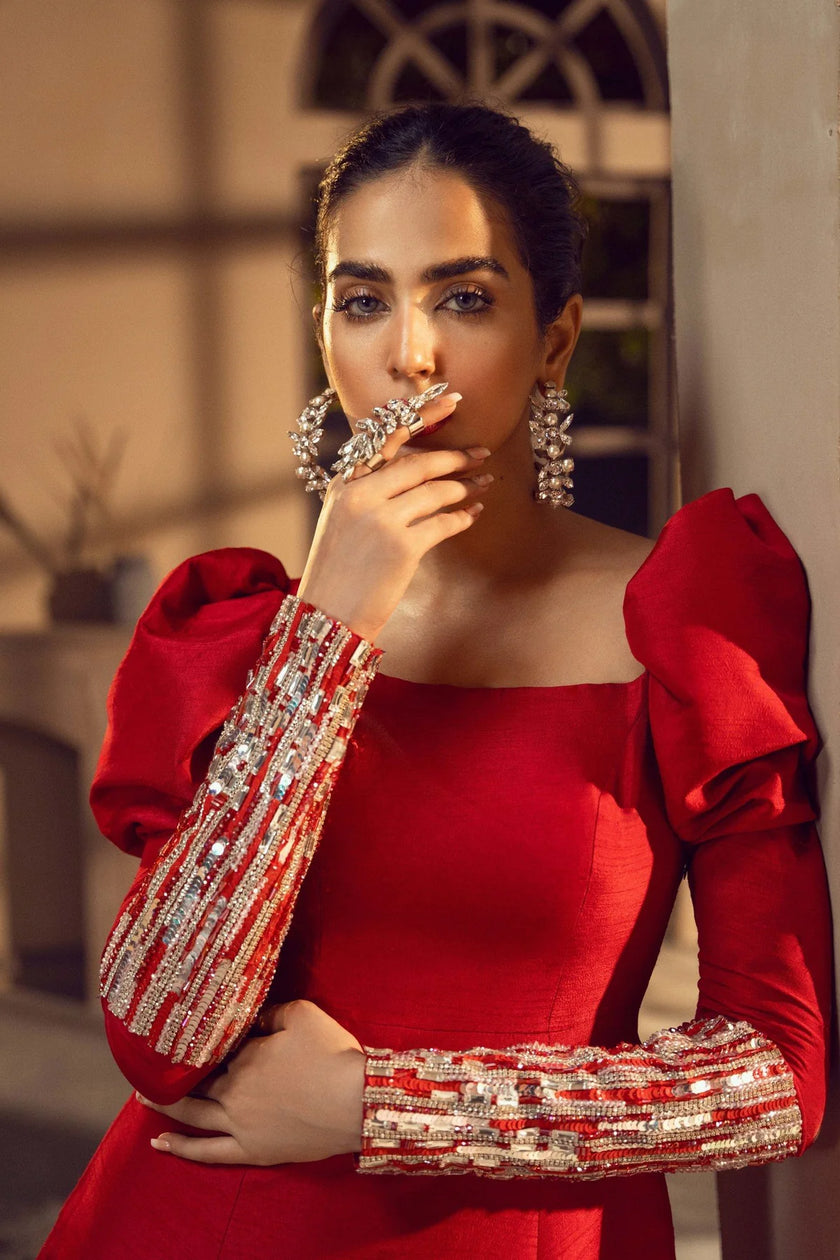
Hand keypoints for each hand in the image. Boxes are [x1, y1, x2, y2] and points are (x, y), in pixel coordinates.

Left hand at [138, 1000, 364, 1165]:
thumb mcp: (302, 1014)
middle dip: (176, 1071)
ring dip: (165, 1105)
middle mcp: (233, 1090)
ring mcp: (238, 1124)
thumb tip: (250, 1016)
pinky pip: (207, 1152)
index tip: (194, 1030)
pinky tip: (158, 1142)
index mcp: (244, 1056)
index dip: (207, 1040)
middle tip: (153, 1062)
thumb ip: (270, 1011)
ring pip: (192, 1115)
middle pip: (198, 1080)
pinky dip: (180, 1148)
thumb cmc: (332, 1054)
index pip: (216, 1047)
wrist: (355, 1101)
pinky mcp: (250, 1151)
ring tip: (142, 1096)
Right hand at [296, 390, 492, 640]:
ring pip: (436, 492)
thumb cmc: (337, 572)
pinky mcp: (402, 548)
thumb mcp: (341, 521)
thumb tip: (414, 473)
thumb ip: (367, 493)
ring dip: (465, 487)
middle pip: (420, 463)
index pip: (387, 437)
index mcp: (344, 484)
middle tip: (481, 454)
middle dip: (457, 457)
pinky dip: (462, 517)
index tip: (451, 402)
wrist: (325, 615)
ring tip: (483, 484)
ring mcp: (381, 520)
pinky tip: (473, 514)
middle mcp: (360, 495)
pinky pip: (443, 523)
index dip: (423, 417)